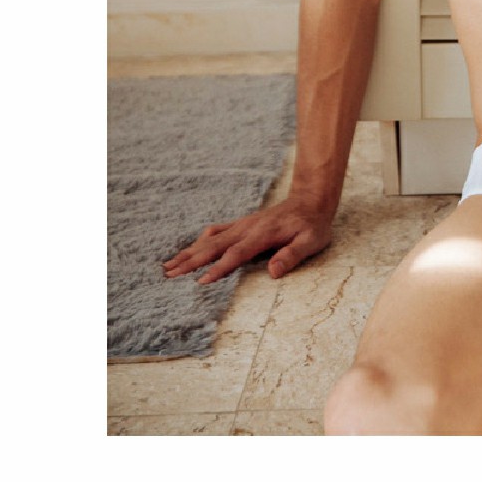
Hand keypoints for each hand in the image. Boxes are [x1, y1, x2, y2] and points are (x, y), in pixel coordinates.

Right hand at [162, 196, 333, 284]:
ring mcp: (242, 224)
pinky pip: (216, 231)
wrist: (311, 199)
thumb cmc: (312, 225)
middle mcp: (247, 228)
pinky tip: (191, 249)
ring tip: (169, 265)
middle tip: (169, 275)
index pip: (236, 254)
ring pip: (210, 238)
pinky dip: (200, 241)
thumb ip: (291, 256)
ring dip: (190, 251)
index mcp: (262, 234)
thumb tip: (273, 272)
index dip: (219, 268)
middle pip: (215, 246)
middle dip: (191, 261)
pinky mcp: (241, 223)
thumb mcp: (310, 242)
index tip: (200, 282)